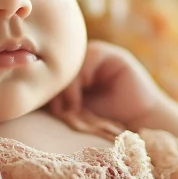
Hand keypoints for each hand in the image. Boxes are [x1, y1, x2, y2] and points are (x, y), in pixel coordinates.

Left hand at [49, 41, 168, 133]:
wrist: (139, 123)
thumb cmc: (108, 119)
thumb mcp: (80, 107)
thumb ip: (63, 96)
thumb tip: (38, 93)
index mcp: (79, 72)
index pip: (57, 72)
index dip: (51, 88)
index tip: (53, 111)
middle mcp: (89, 61)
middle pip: (64, 65)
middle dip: (58, 87)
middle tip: (59, 109)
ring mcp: (102, 56)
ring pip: (75, 61)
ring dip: (70, 83)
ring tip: (73, 105)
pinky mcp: (116, 56)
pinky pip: (92, 55)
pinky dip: (83, 74)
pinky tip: (85, 92)